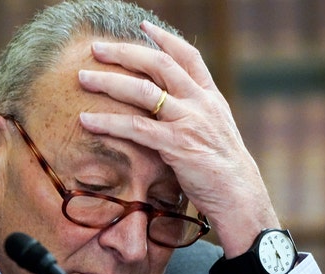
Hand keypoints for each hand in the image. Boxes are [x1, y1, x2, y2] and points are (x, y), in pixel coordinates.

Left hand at [77, 21, 279, 258]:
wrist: (241, 196)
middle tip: (96, 48)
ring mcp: (189, 122)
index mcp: (211, 97)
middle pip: (159, 64)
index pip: (188, 56)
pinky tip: (86, 120)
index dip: (165, 38)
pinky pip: (136, 128)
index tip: (143, 26)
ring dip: (108, 81)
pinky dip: (108, 122)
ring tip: (83, 78)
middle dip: (125, 53)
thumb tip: (168, 105)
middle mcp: (201, 103)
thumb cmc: (224, 169)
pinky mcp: (177, 145)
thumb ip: (194, 113)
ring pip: (143, 91)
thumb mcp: (215, 131)